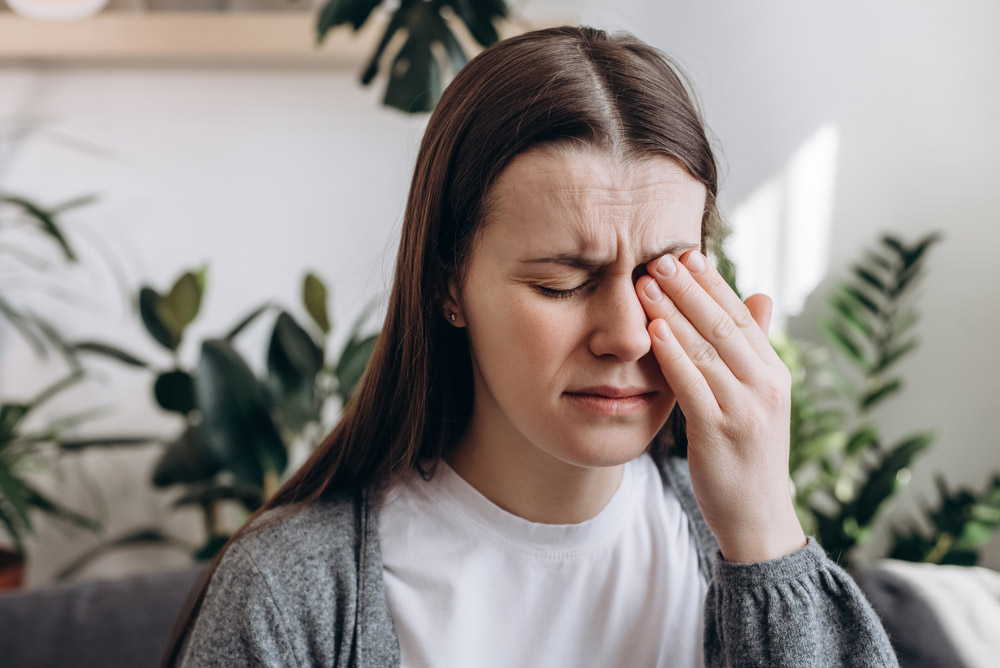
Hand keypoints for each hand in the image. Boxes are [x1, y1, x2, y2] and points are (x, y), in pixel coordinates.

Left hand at [636, 249, 805, 562]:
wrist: (758, 517)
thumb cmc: (749, 454)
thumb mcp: (758, 398)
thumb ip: (753, 349)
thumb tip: (759, 296)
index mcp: (774, 372)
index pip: (742, 316)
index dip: (713, 283)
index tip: (688, 253)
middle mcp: (765, 384)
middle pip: (724, 324)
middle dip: (690, 287)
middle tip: (661, 257)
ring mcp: (745, 408)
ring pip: (707, 348)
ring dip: (675, 310)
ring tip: (647, 281)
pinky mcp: (721, 431)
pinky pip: (693, 384)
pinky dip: (674, 353)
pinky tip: (653, 330)